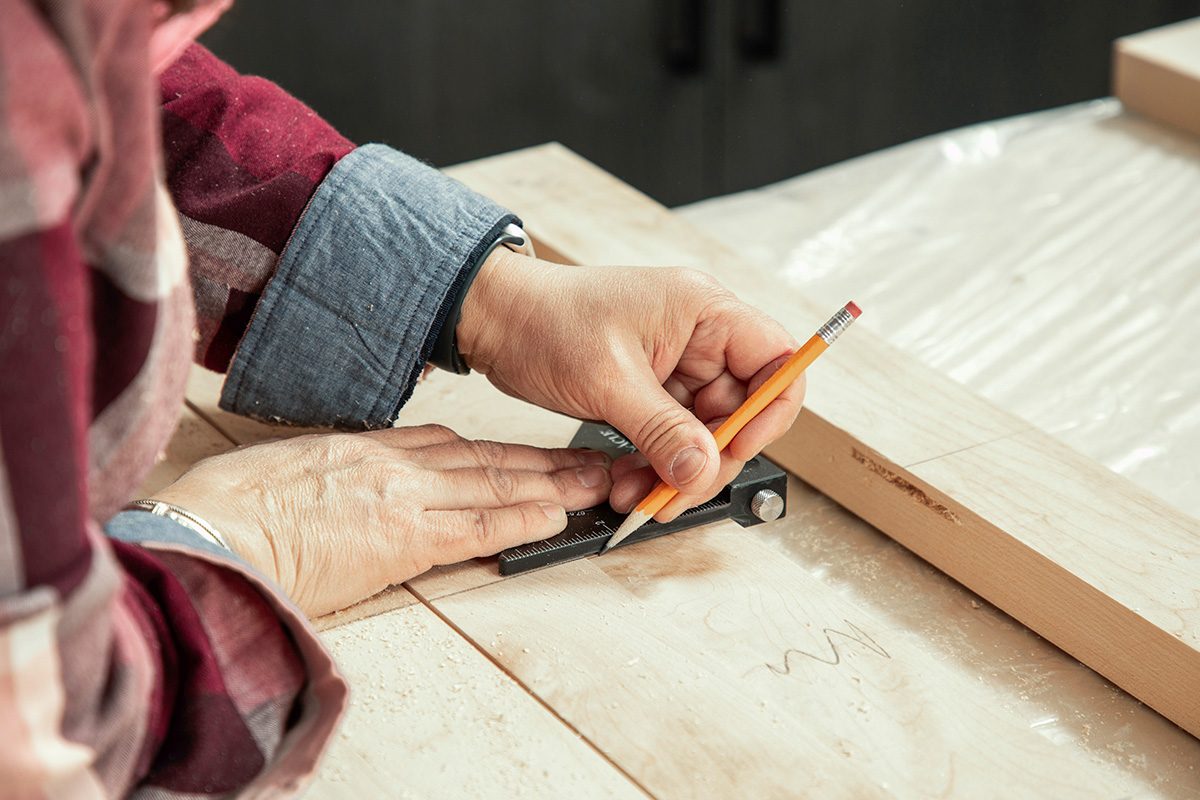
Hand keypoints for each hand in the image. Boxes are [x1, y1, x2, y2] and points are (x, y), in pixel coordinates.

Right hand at [150, 425, 610, 616]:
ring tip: (595, 483)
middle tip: (591, 458)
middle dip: (544, 461)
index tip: (530, 453)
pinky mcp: (403, 538)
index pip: (450, 445)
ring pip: (494, 485)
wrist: (209, 529)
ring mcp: (403, 498)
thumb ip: (335, 470)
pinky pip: (475, 525)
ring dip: (551, 485)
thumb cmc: (233, 506)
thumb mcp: (289, 468)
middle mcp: (395, 465)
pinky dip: (519, 519)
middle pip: (486, 459)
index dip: (499, 451)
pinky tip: (555, 516)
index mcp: (366, 448)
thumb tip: (351, 481)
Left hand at [458, 250, 802, 520]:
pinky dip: (655, 464)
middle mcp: (699, 336)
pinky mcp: (652, 390)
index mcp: (704, 311)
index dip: (769, 410)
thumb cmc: (546, 319)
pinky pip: (672, 438)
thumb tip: (702, 468)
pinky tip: (630, 482)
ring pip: (703, 433)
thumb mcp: (608, 379)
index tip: (736, 449)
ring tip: (639, 494)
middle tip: (674, 492)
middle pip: (740, 410)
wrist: (497, 320)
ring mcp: (677, 365)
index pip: (775, 360)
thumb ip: (662, 429)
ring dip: (676, 470)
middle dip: (708, 458)